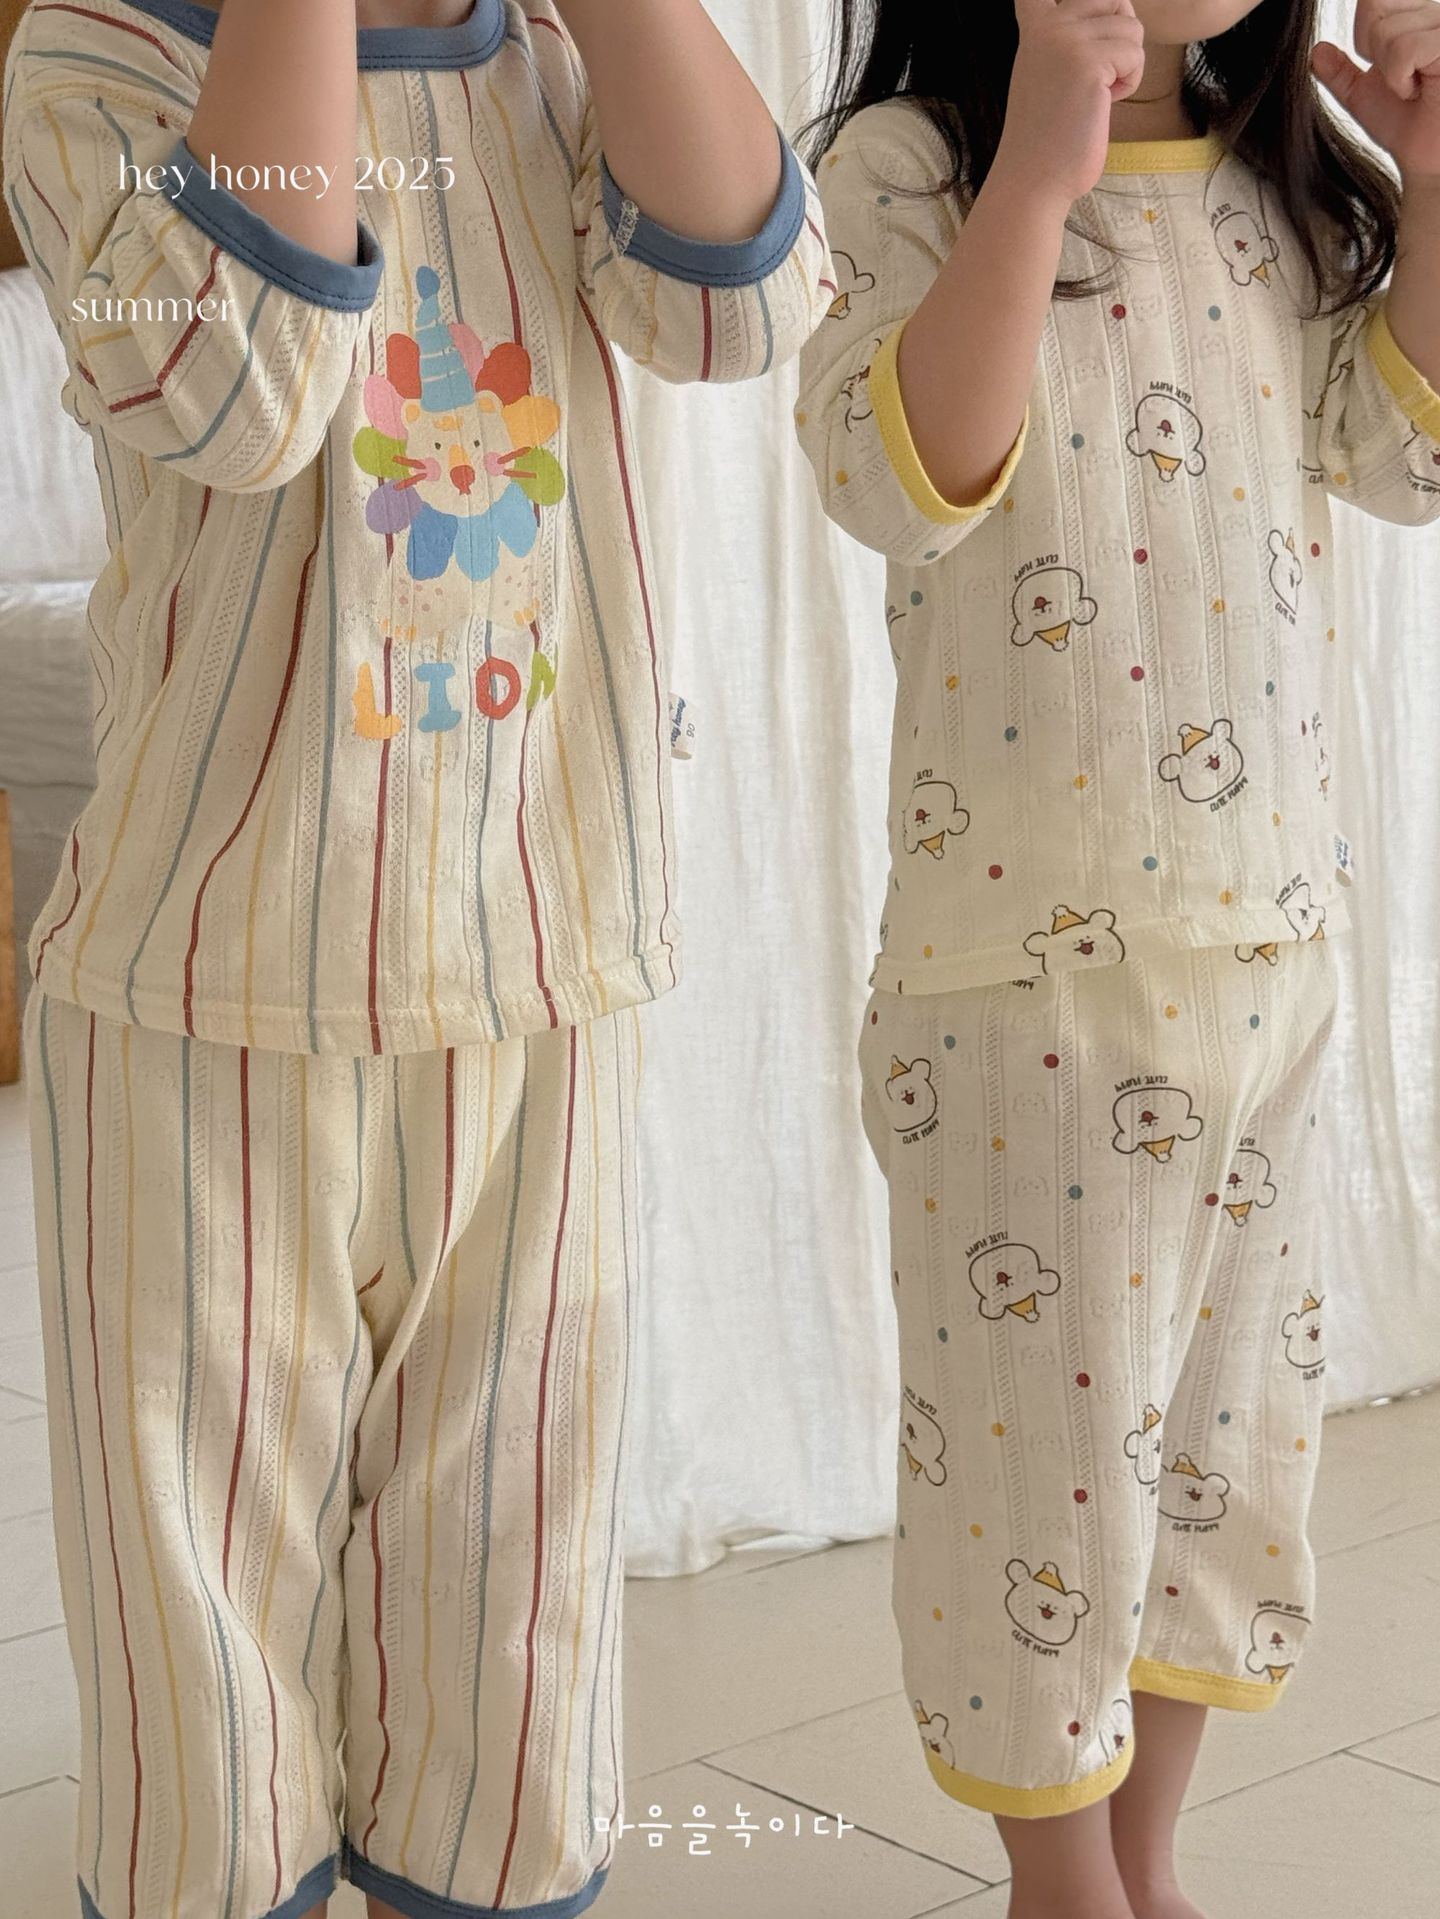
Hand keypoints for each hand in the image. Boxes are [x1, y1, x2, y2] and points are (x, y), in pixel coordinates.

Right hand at [994, 0, 1145, 210]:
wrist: (1034, 180)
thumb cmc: (1049, 138)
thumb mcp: (1053, 73)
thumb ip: (1074, 37)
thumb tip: (1120, 10)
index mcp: (1037, 25)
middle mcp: (1049, 24)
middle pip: (1114, 1)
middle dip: (1120, 39)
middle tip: (1097, 80)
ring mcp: (1067, 40)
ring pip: (1130, 29)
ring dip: (1126, 66)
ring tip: (1096, 96)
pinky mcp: (1087, 62)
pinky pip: (1134, 54)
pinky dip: (1128, 82)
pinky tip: (1102, 104)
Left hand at [1313, 2, 1439, 182]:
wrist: (1431, 160)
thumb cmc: (1410, 127)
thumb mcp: (1363, 97)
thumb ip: (1340, 72)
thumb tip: (1317, 50)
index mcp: (1417, 18)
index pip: (1373, 0)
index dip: (1365, 37)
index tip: (1388, 68)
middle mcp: (1434, 15)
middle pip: (1376, 9)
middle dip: (1376, 53)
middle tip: (1402, 80)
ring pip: (1388, 31)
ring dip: (1390, 73)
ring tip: (1414, 87)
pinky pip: (1405, 48)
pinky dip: (1401, 78)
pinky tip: (1420, 89)